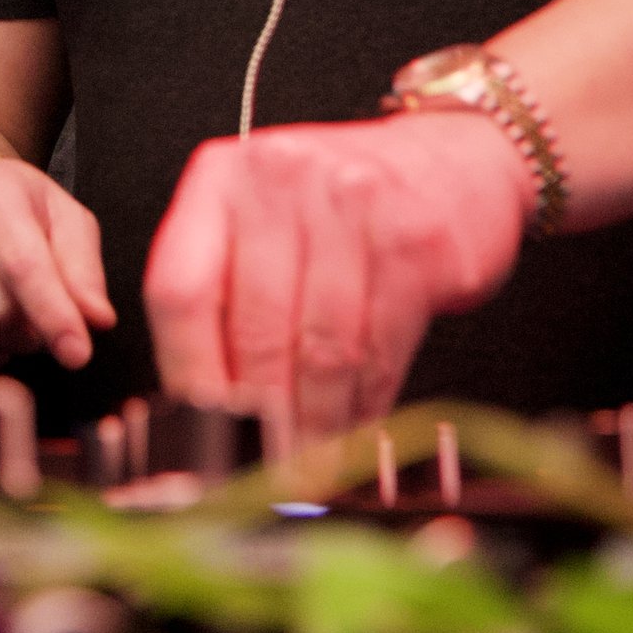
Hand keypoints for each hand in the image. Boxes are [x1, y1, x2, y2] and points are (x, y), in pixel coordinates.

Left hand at [143, 111, 531, 442]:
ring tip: (309, 465)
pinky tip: (356, 427)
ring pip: (320, 349)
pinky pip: (379, 349)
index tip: (197, 435)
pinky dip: (364, 405)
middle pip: (254, 329)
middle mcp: (282, 177)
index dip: (187, 375)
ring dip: (314, 425)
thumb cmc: (341, 206)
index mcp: (222, 177)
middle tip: (259, 472)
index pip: (181, 290)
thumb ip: (225, 297)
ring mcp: (352, 203)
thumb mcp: (264, 224)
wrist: (452, 159)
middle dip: (258, 421)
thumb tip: (198, 413)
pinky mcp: (414, 241)